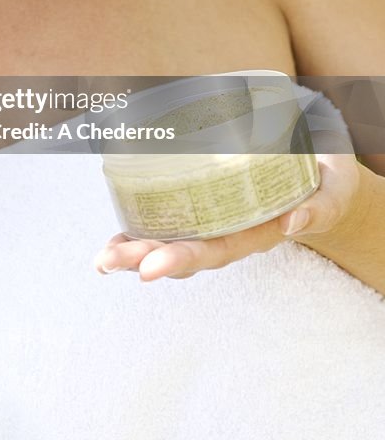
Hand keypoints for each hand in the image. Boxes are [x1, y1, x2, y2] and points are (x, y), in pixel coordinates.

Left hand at [94, 153, 360, 281]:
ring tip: (102, 259)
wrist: (322, 171)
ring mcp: (215, 219)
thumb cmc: (327, 179)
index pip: (217, 249)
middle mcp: (231, 231)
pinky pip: (169, 219)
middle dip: (144, 257)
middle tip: (110, 261)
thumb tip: (292, 222)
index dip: (183, 257)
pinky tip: (114, 238)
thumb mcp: (336, 187)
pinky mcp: (204, 201)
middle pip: (184, 251)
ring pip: (171, 239)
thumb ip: (322, 205)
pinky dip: (139, 228)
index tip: (151, 268)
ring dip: (134, 250)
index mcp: (259, 231)